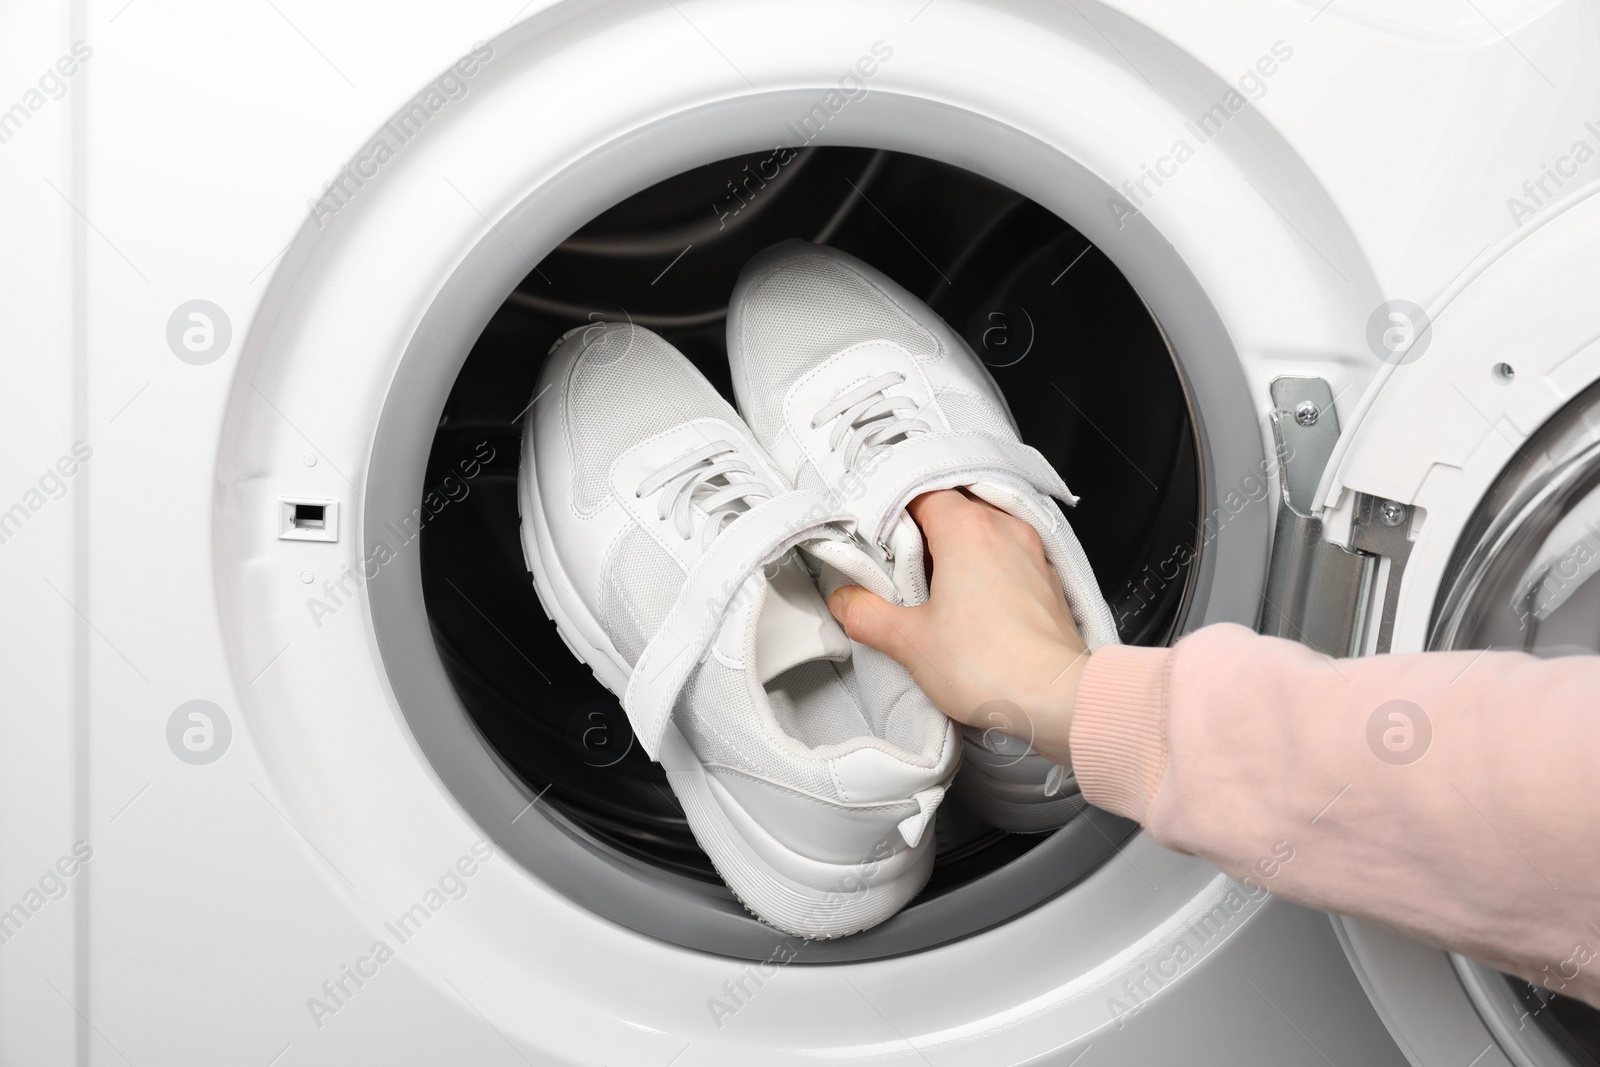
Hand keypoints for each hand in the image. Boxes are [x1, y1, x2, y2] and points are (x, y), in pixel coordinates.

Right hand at [827, 488, 1087, 764]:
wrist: (1058, 697)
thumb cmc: (994, 665)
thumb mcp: (910, 641)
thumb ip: (868, 615)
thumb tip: (848, 603)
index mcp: (967, 529)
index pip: (920, 493)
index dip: (893, 515)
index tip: (878, 541)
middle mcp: (1005, 530)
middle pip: (954, 509)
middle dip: (924, 534)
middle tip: (901, 568)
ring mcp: (1032, 554)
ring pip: (985, 532)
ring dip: (958, 552)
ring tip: (936, 591)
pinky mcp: (1048, 582)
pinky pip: (1010, 558)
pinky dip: (988, 571)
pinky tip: (973, 607)